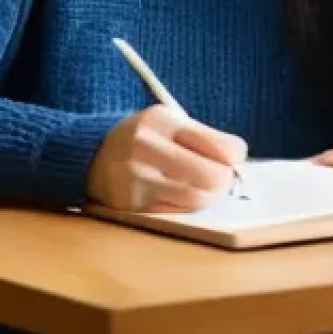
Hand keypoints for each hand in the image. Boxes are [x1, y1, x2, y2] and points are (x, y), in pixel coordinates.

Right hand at [87, 105, 246, 212]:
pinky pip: (176, 213)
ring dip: (208, 198)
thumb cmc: (145, 139)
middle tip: (220, 180)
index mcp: (164, 120)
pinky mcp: (132, 205)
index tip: (234, 159)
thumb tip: (240, 164)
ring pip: (196, 199)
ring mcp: (138, 177)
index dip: (236, 157)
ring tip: (204, 190)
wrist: (92, 154)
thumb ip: (203, 138)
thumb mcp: (169, 124)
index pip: (220, 145)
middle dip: (224, 182)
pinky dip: (187, 208)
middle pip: (212, 175)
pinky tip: (181, 198)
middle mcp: (148, 146)